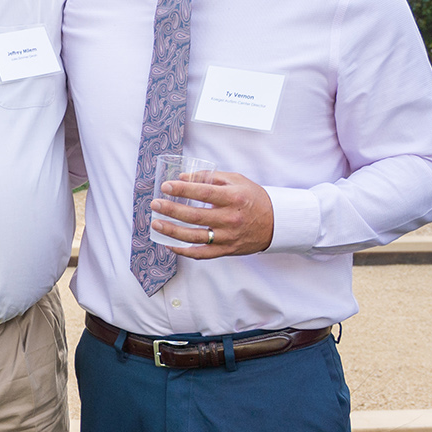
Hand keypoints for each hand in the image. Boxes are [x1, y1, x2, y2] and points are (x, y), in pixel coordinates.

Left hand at [151, 171, 274, 256]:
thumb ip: (210, 178)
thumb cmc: (253, 198)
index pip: (204, 192)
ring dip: (172, 231)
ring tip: (156, 224)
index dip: (183, 189)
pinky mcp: (226, 250)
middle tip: (155, 204)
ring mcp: (228, 236)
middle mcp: (230, 218)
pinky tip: (170, 244)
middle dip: (171, 210)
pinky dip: (184, 251)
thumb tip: (183, 177)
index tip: (166, 186)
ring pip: (194, 236)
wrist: (276, 223)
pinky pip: (201, 254)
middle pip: (195, 216)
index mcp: (234, 198)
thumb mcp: (237, 181)